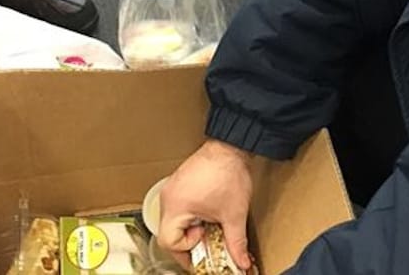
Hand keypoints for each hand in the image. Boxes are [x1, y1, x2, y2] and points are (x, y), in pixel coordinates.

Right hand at [158, 139, 253, 270]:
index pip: (168, 242)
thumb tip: (240, 262)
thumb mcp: (234, 214)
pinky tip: (207, 213)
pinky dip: (190, 216)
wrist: (231, 146)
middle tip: (208, 242)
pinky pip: (178, 207)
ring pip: (174, 220)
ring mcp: (172, 188)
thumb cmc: (228, 173)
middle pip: (169, 233)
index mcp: (176, 206)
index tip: (204, 251)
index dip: (187, 251)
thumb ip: (236, 243)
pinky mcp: (179, 182)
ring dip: (190, 228)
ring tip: (209, 225)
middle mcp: (169, 197)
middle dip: (189, 241)